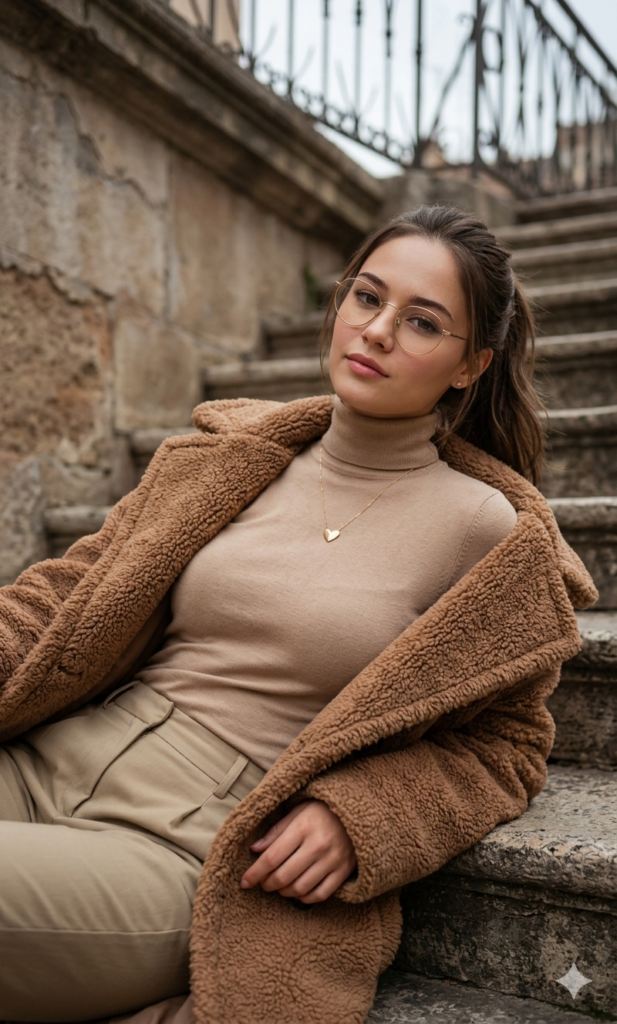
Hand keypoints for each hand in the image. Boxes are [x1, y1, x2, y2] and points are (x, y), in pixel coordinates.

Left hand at [240, 799, 356, 903]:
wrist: (357, 813)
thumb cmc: (321, 811)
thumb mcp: (297, 812)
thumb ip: (276, 831)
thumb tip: (254, 850)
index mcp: (303, 827)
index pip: (272, 857)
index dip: (255, 873)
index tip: (244, 882)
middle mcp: (318, 845)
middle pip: (284, 876)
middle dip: (267, 884)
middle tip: (263, 883)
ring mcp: (333, 860)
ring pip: (300, 888)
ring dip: (284, 892)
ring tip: (279, 886)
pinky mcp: (343, 871)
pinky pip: (320, 894)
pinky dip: (305, 898)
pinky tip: (298, 892)